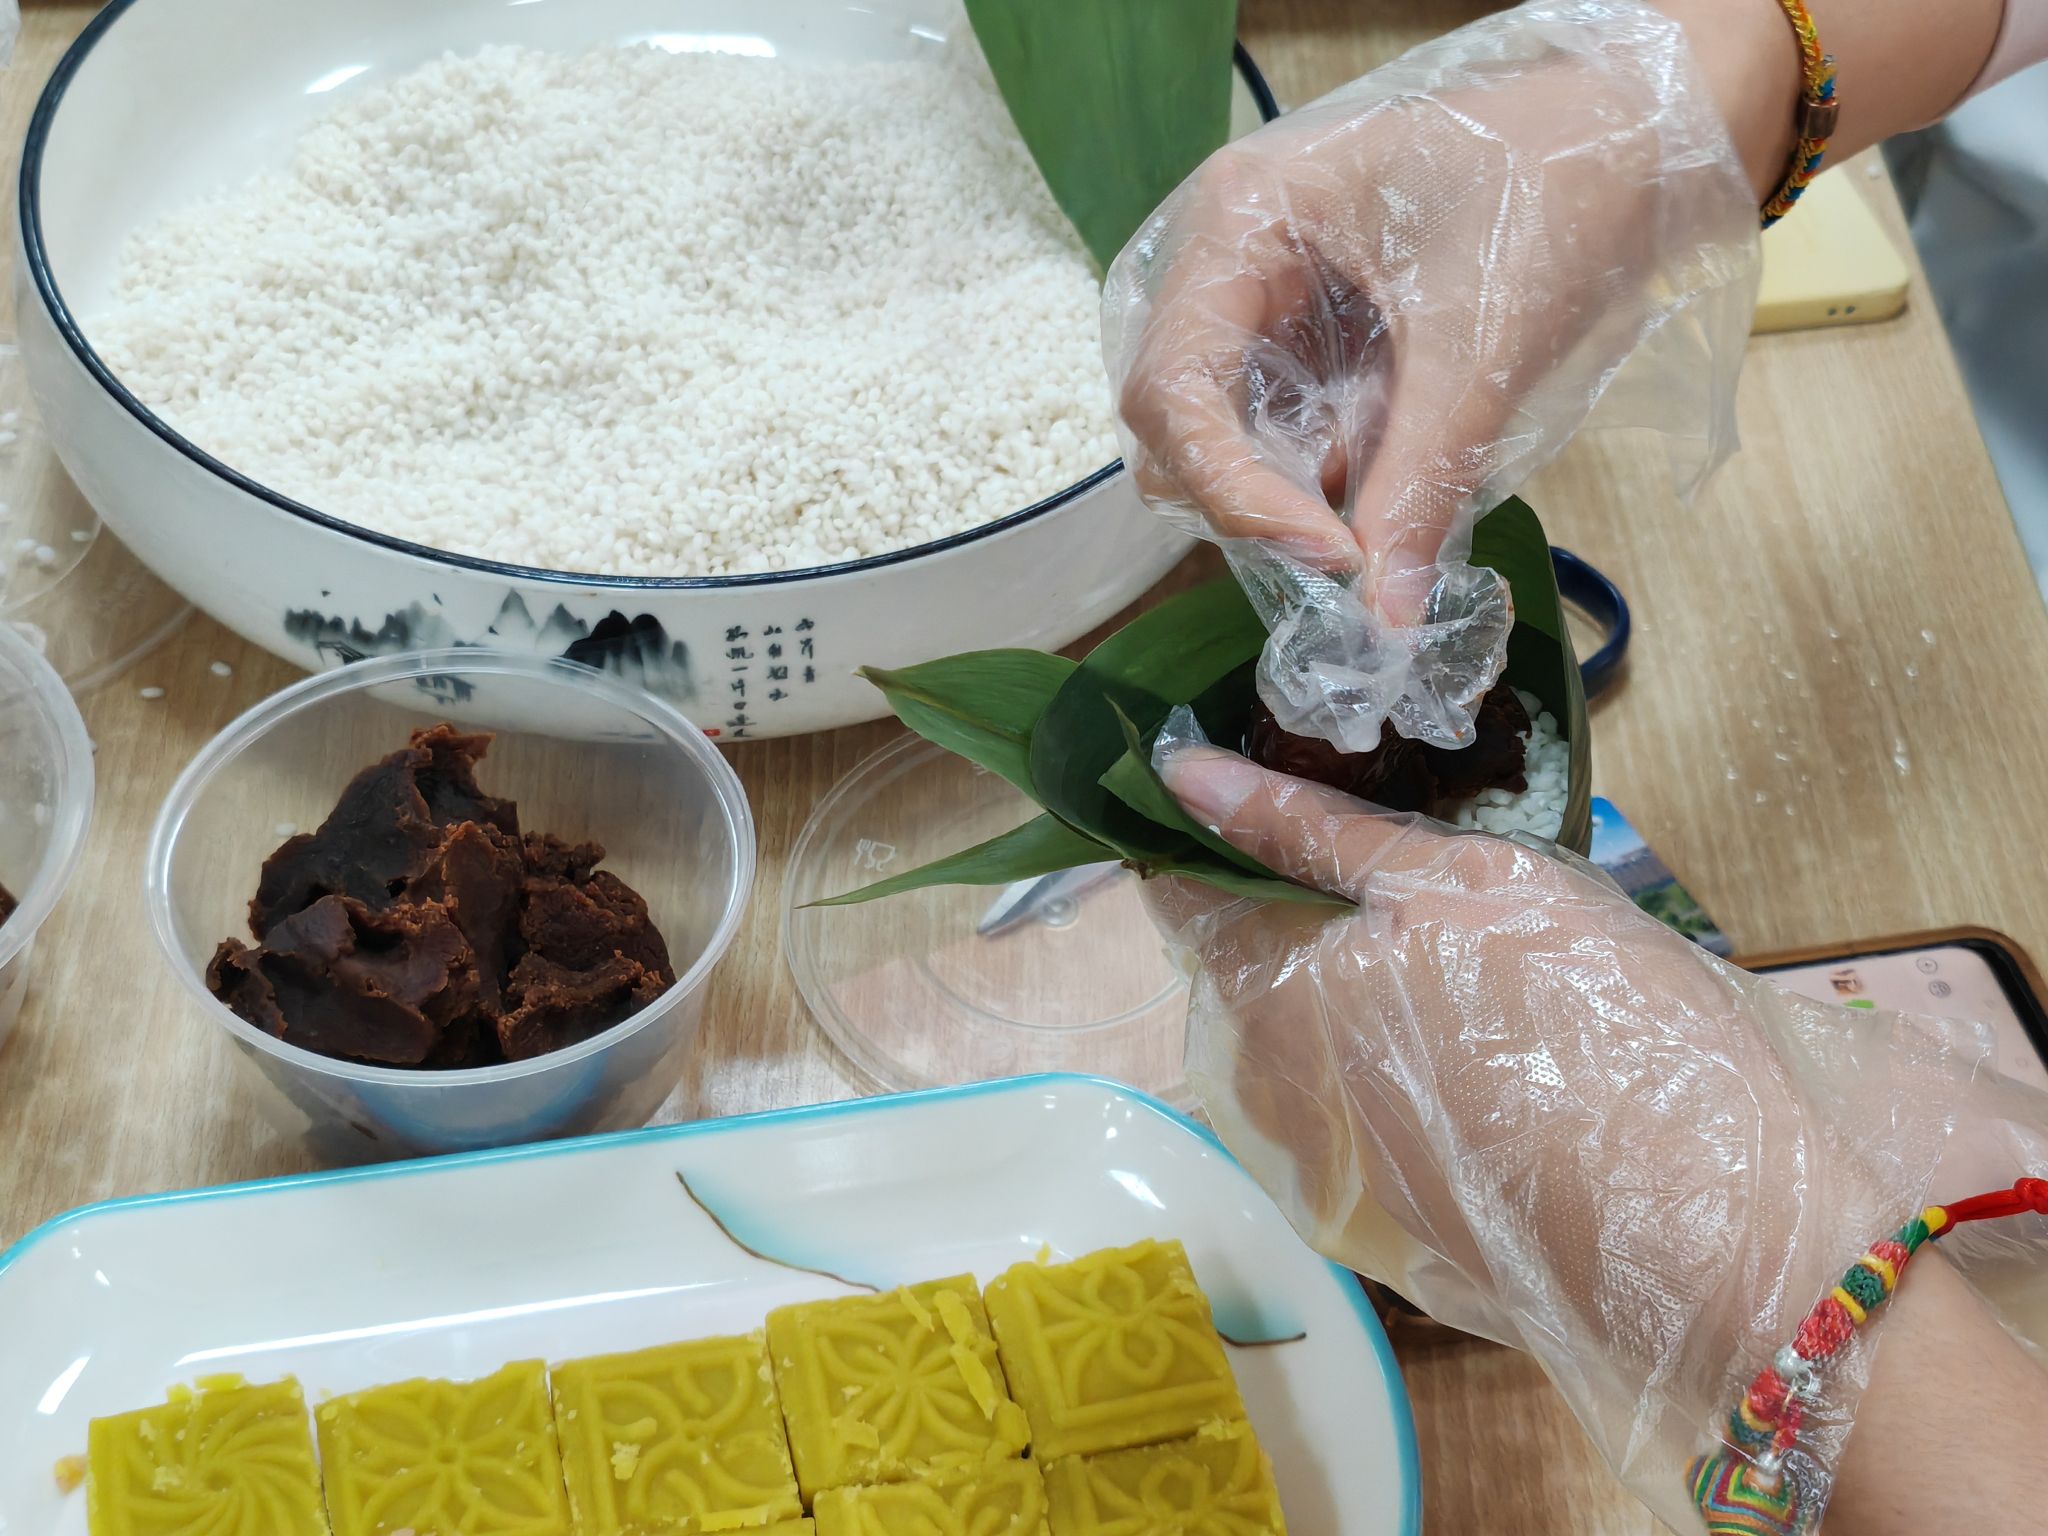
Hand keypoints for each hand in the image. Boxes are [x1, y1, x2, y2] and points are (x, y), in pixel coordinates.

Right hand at [1102, 2, 1758, 750]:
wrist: (1640, 142)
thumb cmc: (1557, 189)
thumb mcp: (1483, 342)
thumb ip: (1420, 479)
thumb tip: (1385, 615)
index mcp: (1240, 224)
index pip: (1174, 390)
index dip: (1234, 489)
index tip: (1333, 554)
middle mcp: (1227, 260)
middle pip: (1182, 424)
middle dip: (1260, 497)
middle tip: (1356, 551)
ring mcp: (1263, 299)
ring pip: (1231, 440)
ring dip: (1302, 488)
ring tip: (1401, 484)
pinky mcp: (1308, 337)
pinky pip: (1290, 433)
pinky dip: (1339, 472)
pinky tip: (1405, 452)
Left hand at [1151, 744, 1996, 1529]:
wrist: (1711, 1226)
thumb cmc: (1588, 1018)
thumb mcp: (1461, 883)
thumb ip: (1310, 830)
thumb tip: (1186, 772)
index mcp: (1260, 994)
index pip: (1182, 893)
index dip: (1219, 836)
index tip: (1277, 800)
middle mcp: (1257, 1098)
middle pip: (1233, 977)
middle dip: (1287, 918)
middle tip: (1397, 880)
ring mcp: (1311, 1179)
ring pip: (1285, 1056)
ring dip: (1332, 1002)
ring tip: (1447, 973)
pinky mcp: (1373, 1236)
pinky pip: (1339, 1129)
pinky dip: (1373, 1083)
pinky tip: (1465, 1065)